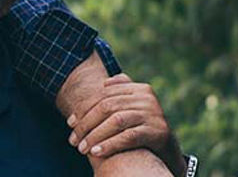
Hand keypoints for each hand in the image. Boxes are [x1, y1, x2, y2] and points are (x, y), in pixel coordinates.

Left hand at [67, 73, 185, 174]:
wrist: (167, 147)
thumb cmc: (141, 126)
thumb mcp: (131, 107)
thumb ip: (118, 94)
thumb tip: (102, 84)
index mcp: (138, 88)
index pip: (103, 95)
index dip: (84, 108)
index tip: (70, 123)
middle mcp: (147, 97)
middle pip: (107, 107)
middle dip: (86, 124)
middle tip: (73, 140)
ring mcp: (153, 113)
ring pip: (116, 121)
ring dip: (95, 136)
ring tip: (82, 149)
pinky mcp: (158, 131)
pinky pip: (128, 137)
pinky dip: (110, 144)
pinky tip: (97, 152)